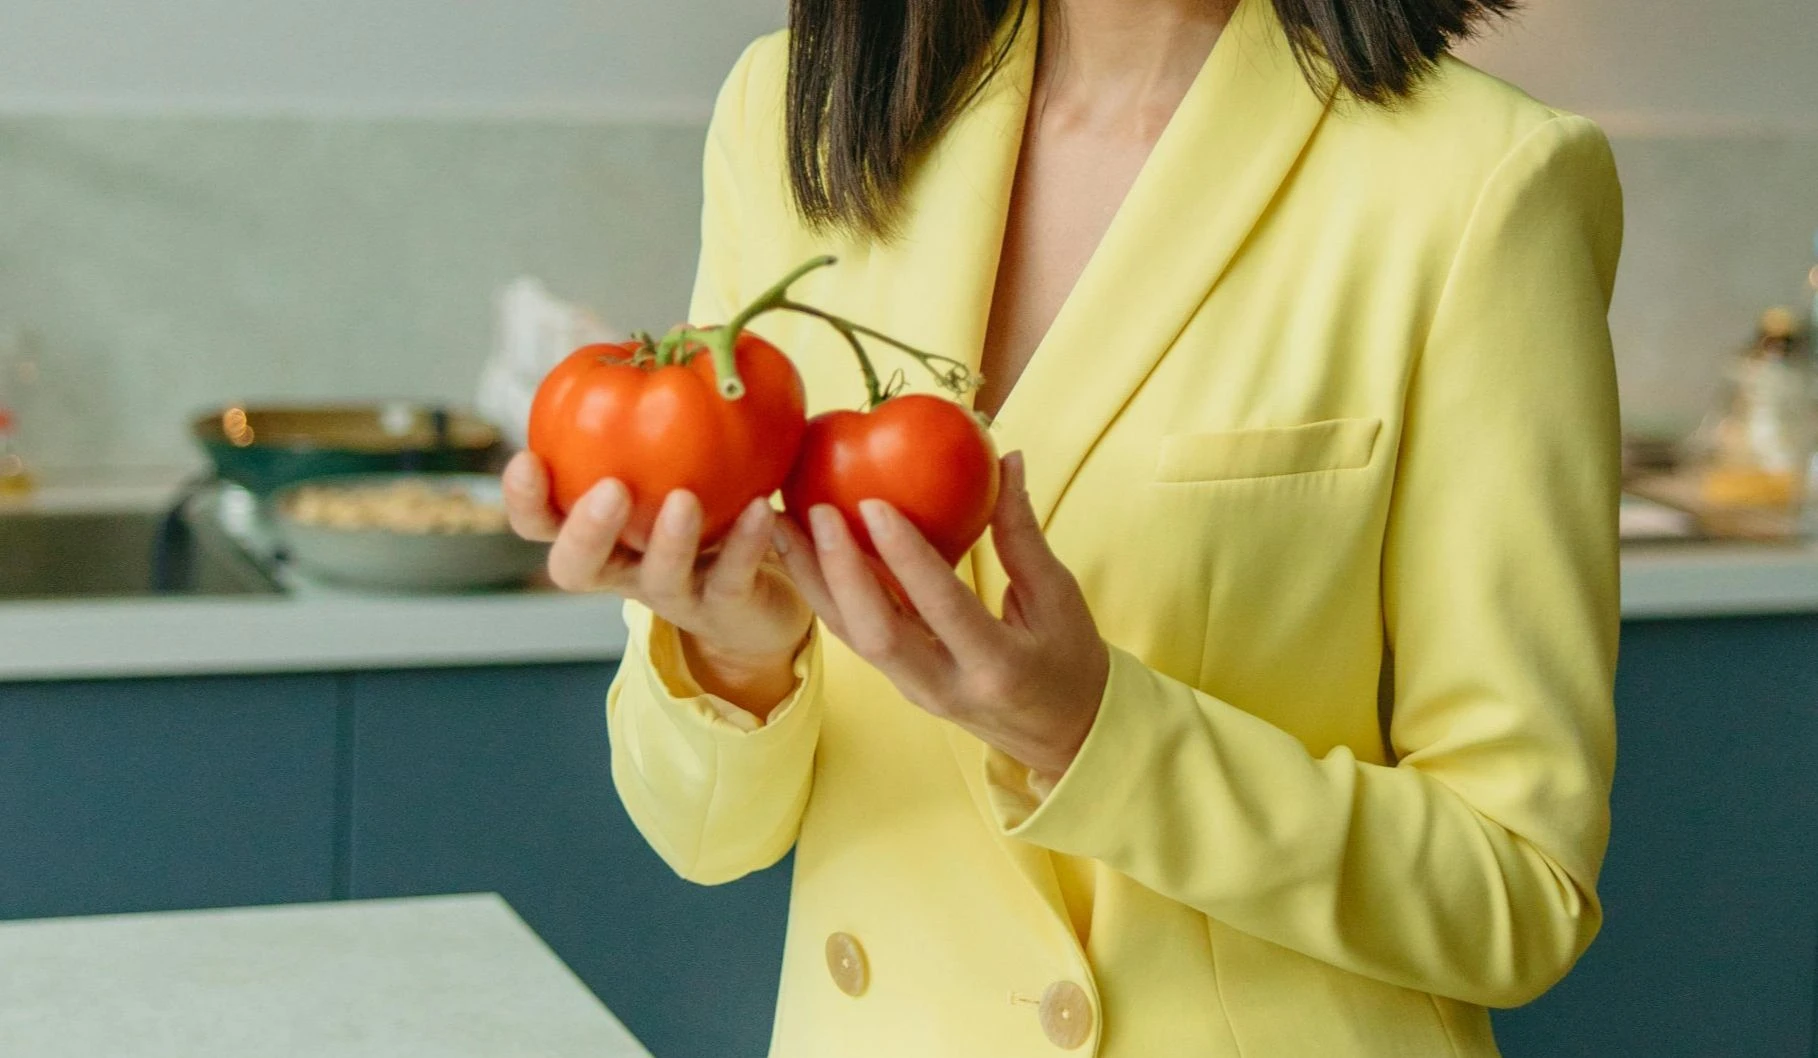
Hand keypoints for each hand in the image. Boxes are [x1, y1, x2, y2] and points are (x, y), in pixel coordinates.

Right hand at [503, 451, 813, 712]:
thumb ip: (653, 438)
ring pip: (659, 580)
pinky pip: (732, 578)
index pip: (540, 524)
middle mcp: (626, 572)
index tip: (526, 458)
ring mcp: (677, 596)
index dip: (524, 501)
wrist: (760, 598)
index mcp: (600, 537)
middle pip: (577, 567)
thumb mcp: (668, 478)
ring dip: (669, 541)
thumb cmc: (703, 521)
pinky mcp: (728, 607)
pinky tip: (764, 508)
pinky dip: (747, 544)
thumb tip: (648, 355)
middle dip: (585, 531)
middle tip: (609, 490)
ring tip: (684, 500)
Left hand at [773, 451, 1108, 778]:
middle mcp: (945, 685)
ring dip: (813, 580)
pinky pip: (854, 636)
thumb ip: (1023, 533)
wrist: (1062, 734)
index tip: (873, 502)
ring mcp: (914, 689)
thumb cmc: (1069, 660)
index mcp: (995, 665)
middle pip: (875, 633)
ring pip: (851, 637)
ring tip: (780, 523)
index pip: (942, 606)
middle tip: (813, 510)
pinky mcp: (897, 682)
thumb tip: (1006, 459)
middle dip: (838, 570)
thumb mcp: (1058, 598)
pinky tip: (801, 550)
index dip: (906, 556)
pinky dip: (825, 591)